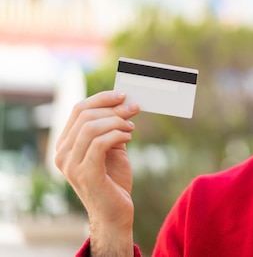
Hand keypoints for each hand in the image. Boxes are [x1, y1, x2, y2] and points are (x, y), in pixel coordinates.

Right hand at [55, 90, 138, 255]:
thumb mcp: (111, 148)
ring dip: (117, 121)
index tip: (123, 95)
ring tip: (131, 126)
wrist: (115, 213)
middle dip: (113, 108)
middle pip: (85, 115)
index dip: (102, 98)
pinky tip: (129, 137)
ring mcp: (71, 166)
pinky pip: (99, 144)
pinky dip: (117, 135)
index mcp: (65, 145)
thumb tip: (124, 102)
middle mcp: (62, 154)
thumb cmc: (113, 180)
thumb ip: (111, 128)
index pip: (78, 109)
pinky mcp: (86, 175)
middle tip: (134, 109)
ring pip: (91, 127)